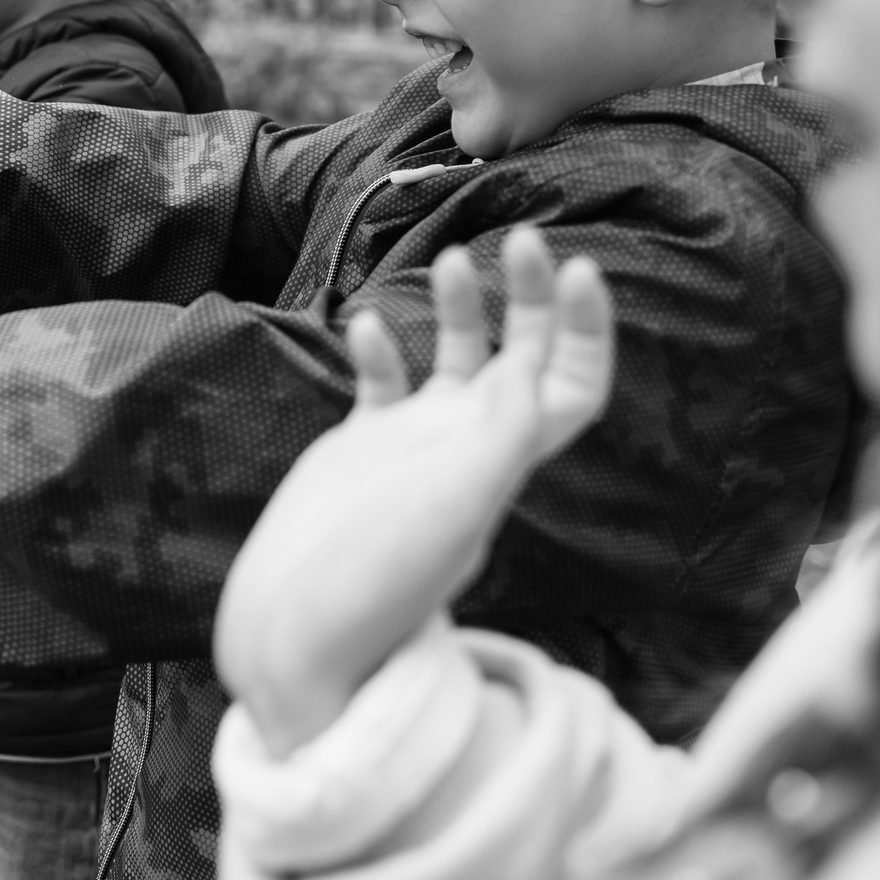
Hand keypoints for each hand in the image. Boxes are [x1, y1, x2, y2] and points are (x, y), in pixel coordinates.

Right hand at [214, 229, 613, 756]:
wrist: (294, 643)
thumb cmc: (374, 583)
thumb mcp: (451, 504)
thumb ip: (499, 433)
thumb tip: (531, 364)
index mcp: (504, 463)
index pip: (571, 386)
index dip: (586, 329)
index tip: (577, 268)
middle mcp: (469, 453)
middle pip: (524, 362)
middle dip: (531, 300)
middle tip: (522, 236)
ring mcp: (415, 453)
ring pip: (460, 367)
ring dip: (466, 311)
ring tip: (453, 258)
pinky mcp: (360, 457)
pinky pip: (384, 391)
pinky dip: (383, 351)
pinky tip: (367, 325)